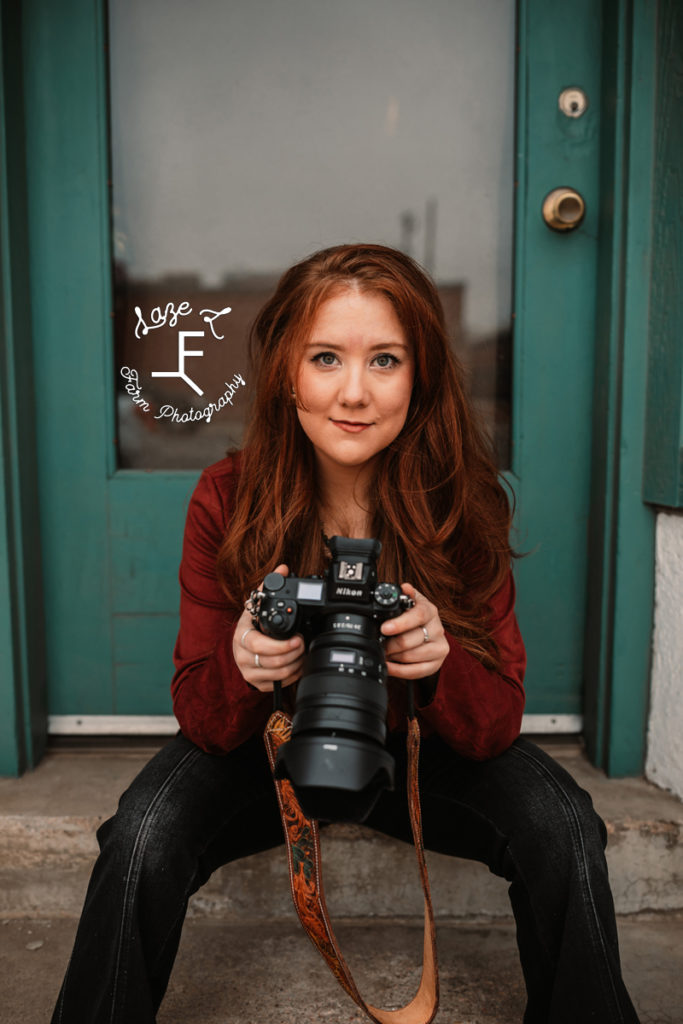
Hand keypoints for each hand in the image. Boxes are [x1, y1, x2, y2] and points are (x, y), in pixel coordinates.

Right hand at [232, 565, 304, 692]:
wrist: (240, 649)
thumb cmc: (252, 626)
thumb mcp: (256, 606)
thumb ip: (268, 587)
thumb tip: (282, 568)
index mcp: (242, 635)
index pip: (258, 645)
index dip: (281, 645)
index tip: (298, 638)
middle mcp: (242, 655)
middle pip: (272, 662)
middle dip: (293, 653)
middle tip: (303, 644)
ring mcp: (248, 671)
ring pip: (278, 674)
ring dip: (295, 663)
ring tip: (303, 653)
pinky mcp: (256, 683)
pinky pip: (279, 683)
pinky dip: (293, 675)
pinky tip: (298, 664)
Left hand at [380, 583, 448, 678]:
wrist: (427, 632)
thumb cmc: (413, 616)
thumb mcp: (409, 603)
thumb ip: (405, 595)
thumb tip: (405, 587)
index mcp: (429, 610)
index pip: (418, 615)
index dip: (400, 623)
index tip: (384, 628)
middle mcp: (437, 628)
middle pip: (411, 640)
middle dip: (390, 644)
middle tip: (379, 644)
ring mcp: (440, 647)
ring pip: (412, 656)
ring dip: (393, 656)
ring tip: (385, 652)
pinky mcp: (437, 663)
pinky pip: (416, 671)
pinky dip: (399, 671)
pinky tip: (390, 666)